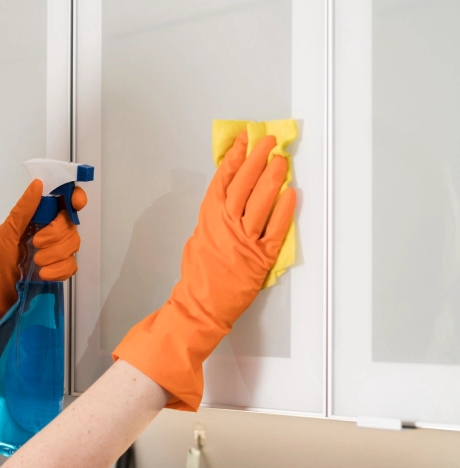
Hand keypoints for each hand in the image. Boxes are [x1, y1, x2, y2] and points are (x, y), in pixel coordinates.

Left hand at [0, 180, 86, 378]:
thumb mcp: (6, 234)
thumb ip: (24, 209)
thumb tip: (38, 186)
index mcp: (37, 219)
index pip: (65, 201)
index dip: (75, 198)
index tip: (75, 202)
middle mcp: (50, 233)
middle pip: (71, 225)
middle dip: (56, 236)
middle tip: (37, 245)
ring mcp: (57, 253)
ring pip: (74, 246)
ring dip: (56, 255)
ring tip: (37, 263)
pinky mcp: (60, 271)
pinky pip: (72, 266)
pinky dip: (59, 271)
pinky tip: (45, 275)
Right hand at [113, 132, 295, 409]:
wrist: (200, 305)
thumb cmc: (197, 274)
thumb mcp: (199, 237)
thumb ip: (214, 217)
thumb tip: (228, 200)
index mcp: (209, 217)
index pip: (223, 179)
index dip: (235, 157)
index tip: (244, 140)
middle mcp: (226, 224)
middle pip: (244, 183)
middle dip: (257, 158)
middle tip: (267, 141)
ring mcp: (244, 240)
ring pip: (261, 201)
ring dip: (273, 177)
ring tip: (281, 160)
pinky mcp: (260, 257)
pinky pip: (276, 229)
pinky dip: (285, 210)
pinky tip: (291, 194)